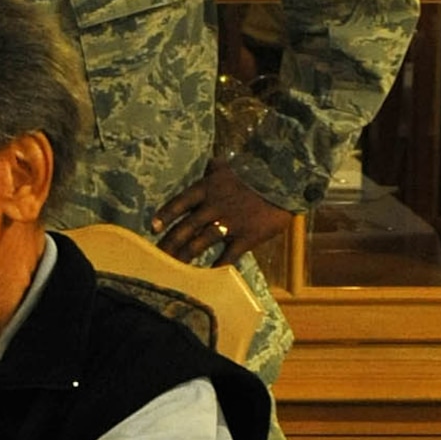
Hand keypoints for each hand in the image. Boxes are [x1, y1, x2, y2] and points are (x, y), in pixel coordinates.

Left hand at [152, 160, 292, 266]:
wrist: (287, 181)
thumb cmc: (257, 174)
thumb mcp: (232, 166)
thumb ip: (216, 167)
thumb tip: (210, 162)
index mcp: (207, 189)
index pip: (179, 203)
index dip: (165, 216)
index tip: (153, 228)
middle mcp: (213, 207)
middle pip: (184, 229)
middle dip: (168, 244)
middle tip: (156, 258)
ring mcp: (229, 223)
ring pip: (199, 244)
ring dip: (184, 257)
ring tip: (172, 269)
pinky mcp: (245, 237)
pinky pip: (227, 256)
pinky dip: (216, 267)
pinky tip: (207, 277)